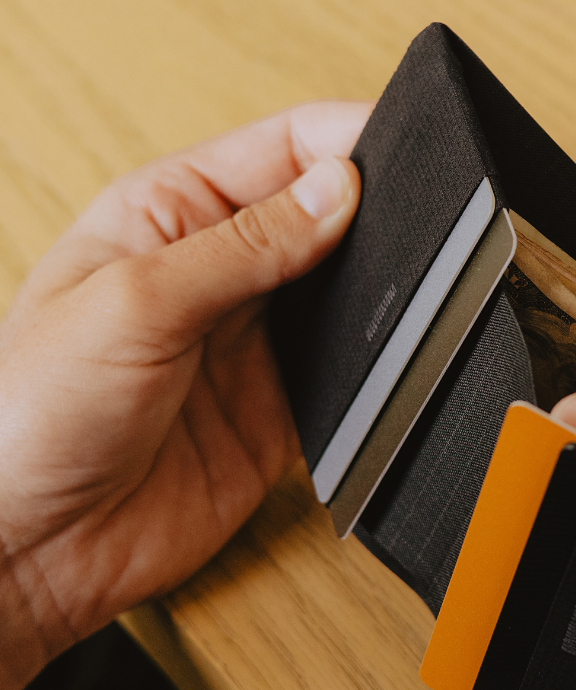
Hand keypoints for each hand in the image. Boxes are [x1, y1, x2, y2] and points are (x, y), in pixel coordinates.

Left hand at [0, 101, 369, 689]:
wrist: (32, 548)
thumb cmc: (29, 415)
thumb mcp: (135, 302)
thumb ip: (246, 245)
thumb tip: (339, 190)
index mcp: (172, 214)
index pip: (284, 149)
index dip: (348, 140)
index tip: (406, 149)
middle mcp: (221, 271)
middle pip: (328, 215)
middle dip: (379, 212)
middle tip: (422, 223)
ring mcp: (257, 342)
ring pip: (351, 293)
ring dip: (383, 290)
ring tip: (408, 290)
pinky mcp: (284, 408)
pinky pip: (353, 373)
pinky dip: (380, 367)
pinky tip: (386, 360)